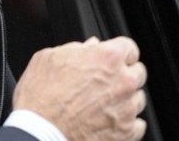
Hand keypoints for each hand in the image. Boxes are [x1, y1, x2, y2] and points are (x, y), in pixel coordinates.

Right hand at [13, 36, 147, 140]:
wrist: (39, 132)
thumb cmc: (40, 97)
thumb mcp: (49, 59)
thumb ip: (75, 48)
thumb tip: (90, 47)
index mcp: (107, 58)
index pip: (129, 47)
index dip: (118, 52)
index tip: (112, 59)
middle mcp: (123, 82)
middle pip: (138, 72)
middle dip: (124, 75)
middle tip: (105, 83)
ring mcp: (127, 109)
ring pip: (138, 99)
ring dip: (125, 100)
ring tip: (102, 105)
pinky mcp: (126, 133)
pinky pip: (138, 125)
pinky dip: (126, 124)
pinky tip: (108, 122)